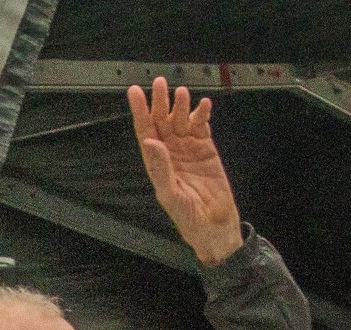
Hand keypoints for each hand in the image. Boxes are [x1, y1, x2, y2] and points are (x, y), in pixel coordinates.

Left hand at [126, 77, 242, 266]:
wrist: (215, 225)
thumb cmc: (189, 217)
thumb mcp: (171, 195)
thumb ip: (160, 168)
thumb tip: (150, 142)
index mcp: (157, 164)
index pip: (145, 132)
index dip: (139, 112)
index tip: (135, 92)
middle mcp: (170, 154)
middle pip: (162, 121)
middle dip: (160, 102)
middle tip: (159, 83)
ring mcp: (188, 150)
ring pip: (181, 121)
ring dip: (181, 106)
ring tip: (182, 93)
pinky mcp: (206, 149)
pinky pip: (202, 127)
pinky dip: (202, 114)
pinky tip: (202, 104)